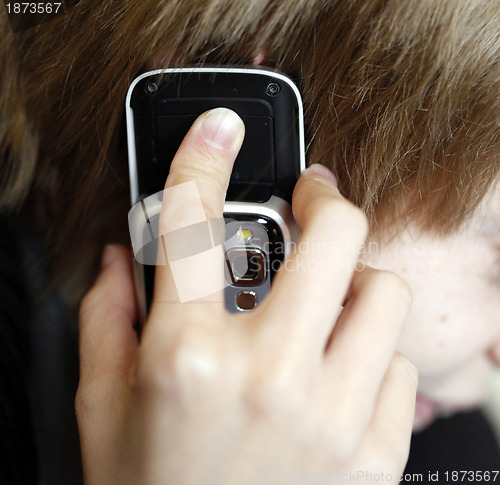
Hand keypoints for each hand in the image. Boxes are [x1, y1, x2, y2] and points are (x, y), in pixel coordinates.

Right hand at [76, 108, 416, 484]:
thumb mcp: (103, 405)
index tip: (217, 127)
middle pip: (336, 235)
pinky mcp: (375, 455)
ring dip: (354, 283)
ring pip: (384, 294)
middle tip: (311, 198)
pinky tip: (340, 373)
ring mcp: (334, 418)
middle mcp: (269, 379)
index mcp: (188, 359)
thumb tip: (122, 258)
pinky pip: (401, 366)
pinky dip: (374, 355)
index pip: (192, 223)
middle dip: (324, 200)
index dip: (202, 158)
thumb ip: (108, 318)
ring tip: (327, 297)